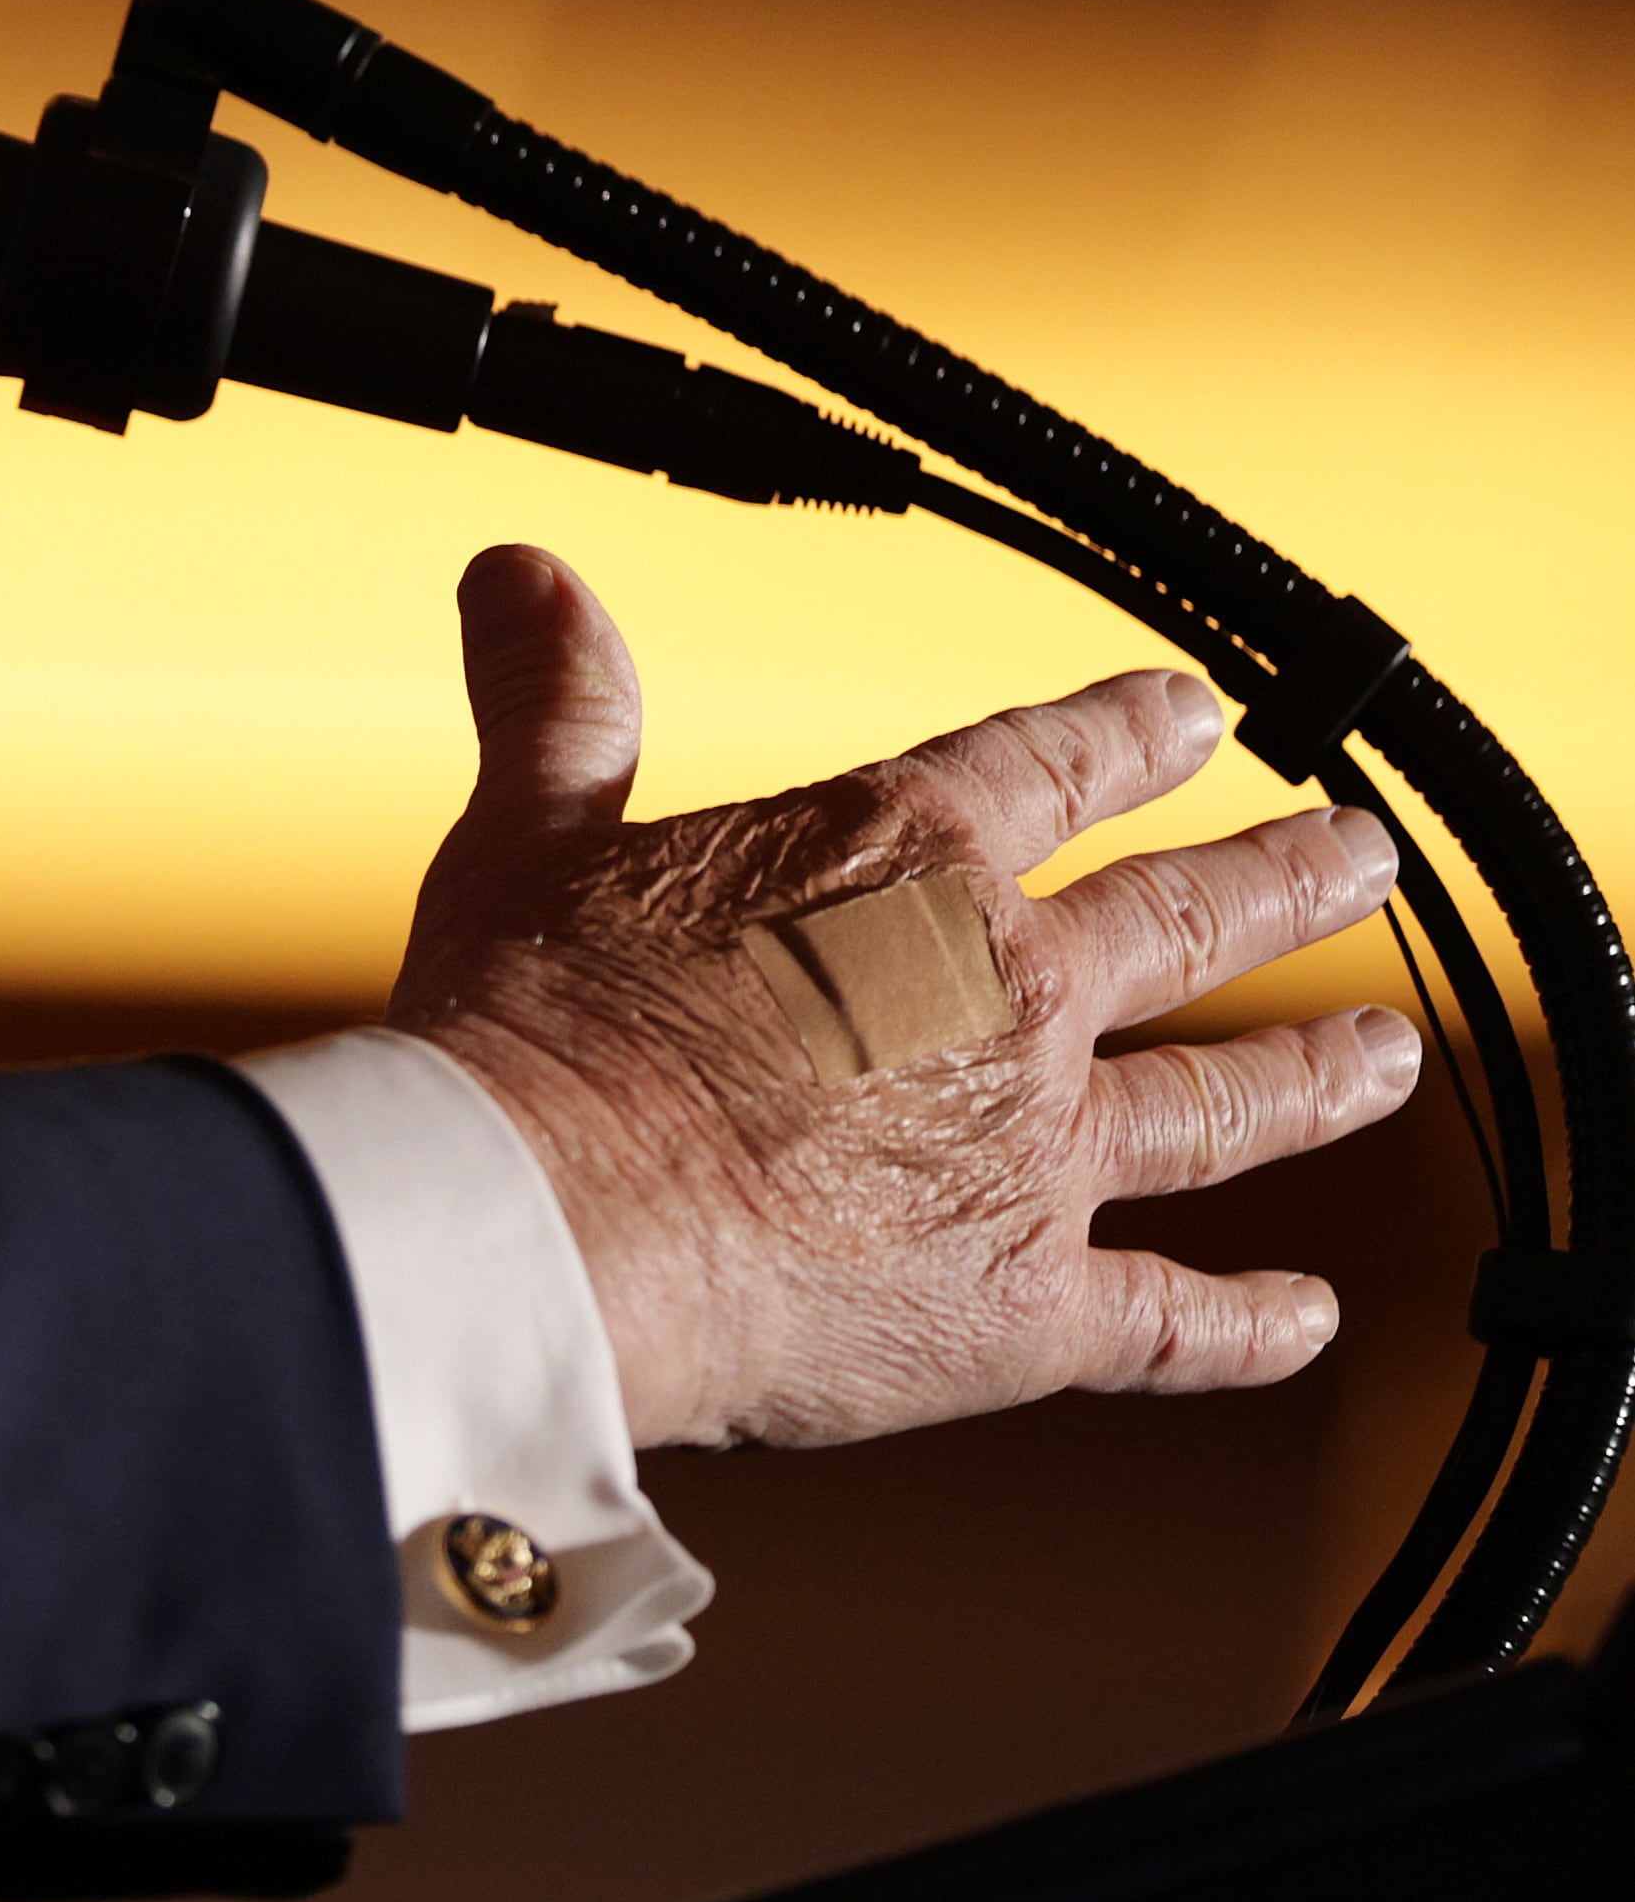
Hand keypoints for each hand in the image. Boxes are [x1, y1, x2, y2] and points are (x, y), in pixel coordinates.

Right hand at [394, 545, 1422, 1450]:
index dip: (1129, 732)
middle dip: (1284, 880)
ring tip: (1383, 1053)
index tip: (1193, 713)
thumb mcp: (532, 834)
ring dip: (1314, 1077)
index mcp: (897, 856)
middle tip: (1356, 855)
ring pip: (1217, 1105)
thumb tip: (518, 573)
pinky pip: (1170, 1323)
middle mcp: (1003, 989)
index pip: (1048, 766)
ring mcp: (1034, 1152)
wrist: (553, 1217)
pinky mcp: (1027, 1309)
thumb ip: (557, 705)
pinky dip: (1247, 1328)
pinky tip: (1307, 1321)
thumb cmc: (534, 1027)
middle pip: (1183, 920)